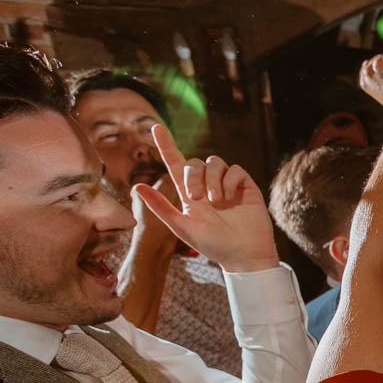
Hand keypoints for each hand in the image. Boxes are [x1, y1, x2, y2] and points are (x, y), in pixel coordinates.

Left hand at [132, 124, 278, 272]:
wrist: (244, 255)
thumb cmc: (214, 246)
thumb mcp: (182, 227)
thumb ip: (161, 207)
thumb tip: (137, 186)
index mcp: (190, 194)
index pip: (176, 164)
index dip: (166, 145)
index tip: (156, 127)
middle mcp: (207, 186)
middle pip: (194, 162)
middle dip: (193, 176)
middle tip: (197, 198)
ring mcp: (227, 185)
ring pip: (215, 162)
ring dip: (212, 179)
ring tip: (216, 201)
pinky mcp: (245, 186)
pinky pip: (235, 169)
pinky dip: (229, 181)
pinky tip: (229, 198)